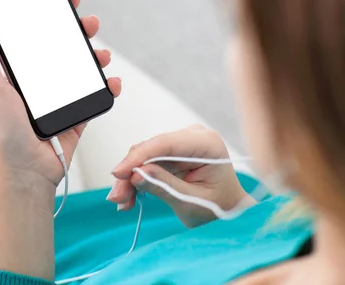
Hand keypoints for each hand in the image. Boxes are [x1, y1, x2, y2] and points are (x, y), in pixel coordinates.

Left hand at [0, 0, 121, 188]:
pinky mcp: (76, 115)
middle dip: (77, 29)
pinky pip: (96, 96)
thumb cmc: (1, 132)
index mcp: (17, 70)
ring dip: (95, 55)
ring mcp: (59, 97)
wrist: (24, 172)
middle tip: (87, 19)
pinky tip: (113, 81)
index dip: (46, 10)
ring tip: (101, 52)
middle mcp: (39, 81)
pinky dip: (108, 87)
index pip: (33, 33)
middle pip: (62, 45)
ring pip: (82, 67)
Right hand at [108, 125, 254, 226]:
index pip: (165, 143)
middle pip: (150, 149)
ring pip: (143, 156)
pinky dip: (137, 178)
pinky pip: (146, 162)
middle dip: (130, 172)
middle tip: (118, 197)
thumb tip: (135, 174)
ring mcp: (181, 143)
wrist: (229, 210)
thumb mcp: (192, 202)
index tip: (119, 173)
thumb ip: (164, 186)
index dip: (138, 157)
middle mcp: (192, 137)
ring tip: (122, 202)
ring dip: (130, 178)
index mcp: (207, 144)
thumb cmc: (220, 207)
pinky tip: (129, 197)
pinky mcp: (171, 152)